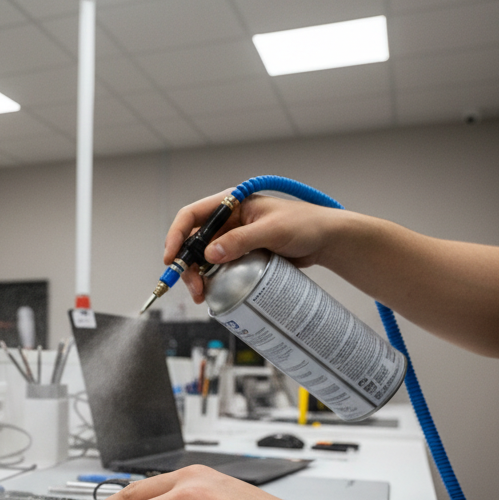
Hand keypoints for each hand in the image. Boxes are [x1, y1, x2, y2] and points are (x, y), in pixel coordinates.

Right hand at [164, 191, 349, 303]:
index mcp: (231, 204)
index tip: (172, 258)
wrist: (326, 240)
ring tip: (201, 295)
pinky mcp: (240, 255)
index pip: (192, 215)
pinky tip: (212, 292)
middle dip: (187, 265)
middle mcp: (228, 221)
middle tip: (193, 287)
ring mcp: (233, 239)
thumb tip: (209, 254)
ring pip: (203, 258)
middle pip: (193, 242)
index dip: (177, 235)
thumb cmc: (305, 225)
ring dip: (197, 276)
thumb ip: (241, 240)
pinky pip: (218, 268)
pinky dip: (211, 281)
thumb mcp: (272, 230)